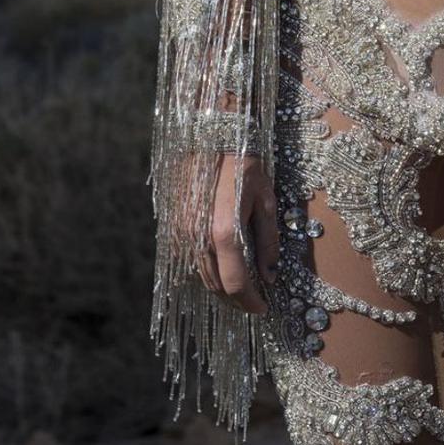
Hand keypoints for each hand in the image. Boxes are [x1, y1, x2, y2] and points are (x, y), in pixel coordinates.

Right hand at [197, 152, 279, 313]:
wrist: (210, 136)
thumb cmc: (243, 164)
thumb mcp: (264, 199)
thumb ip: (268, 241)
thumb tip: (270, 275)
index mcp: (224, 233)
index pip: (236, 285)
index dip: (250, 302)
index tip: (263, 308)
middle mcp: (198, 239)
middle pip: (216, 286)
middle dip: (236, 300)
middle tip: (253, 303)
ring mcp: (181, 234)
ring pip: (200, 277)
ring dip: (220, 288)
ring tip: (239, 289)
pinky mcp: (173, 227)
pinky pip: (188, 261)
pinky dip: (205, 272)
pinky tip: (220, 268)